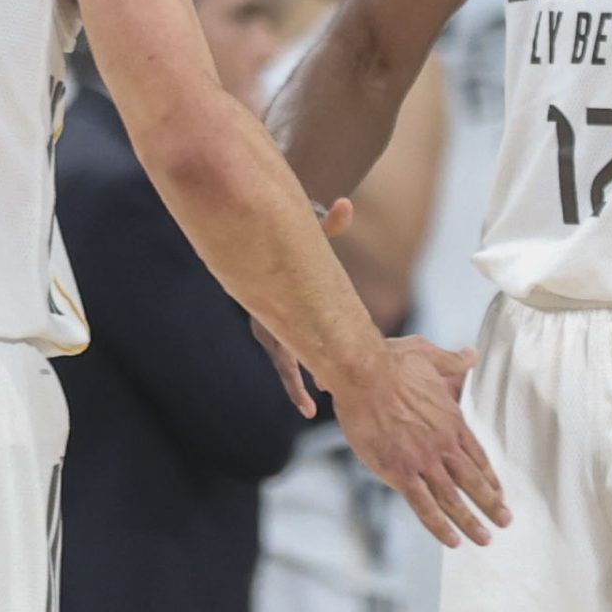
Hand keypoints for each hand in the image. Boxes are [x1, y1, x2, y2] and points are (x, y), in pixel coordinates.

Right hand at [253, 197, 353, 416]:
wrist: (265, 219)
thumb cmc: (288, 221)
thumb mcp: (308, 221)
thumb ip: (328, 219)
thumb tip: (346, 207)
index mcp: (268, 301)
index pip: (278, 347)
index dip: (293, 376)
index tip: (309, 400)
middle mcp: (265, 311)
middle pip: (281, 356)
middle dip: (297, 381)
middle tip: (314, 405)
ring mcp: (269, 313)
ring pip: (284, 351)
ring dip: (301, 371)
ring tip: (320, 395)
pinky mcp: (275, 310)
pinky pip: (285, 340)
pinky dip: (300, 355)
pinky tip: (319, 371)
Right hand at [329, 336, 509, 548]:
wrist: (363, 372)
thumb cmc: (391, 361)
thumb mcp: (428, 355)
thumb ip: (452, 361)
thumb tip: (472, 354)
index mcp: (451, 419)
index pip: (477, 455)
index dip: (489, 476)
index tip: (498, 491)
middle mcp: (443, 443)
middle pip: (473, 480)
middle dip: (491, 504)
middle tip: (505, 522)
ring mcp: (423, 460)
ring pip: (453, 498)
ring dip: (472, 521)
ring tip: (485, 539)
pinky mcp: (400, 471)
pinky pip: (424, 506)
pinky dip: (440, 526)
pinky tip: (452, 540)